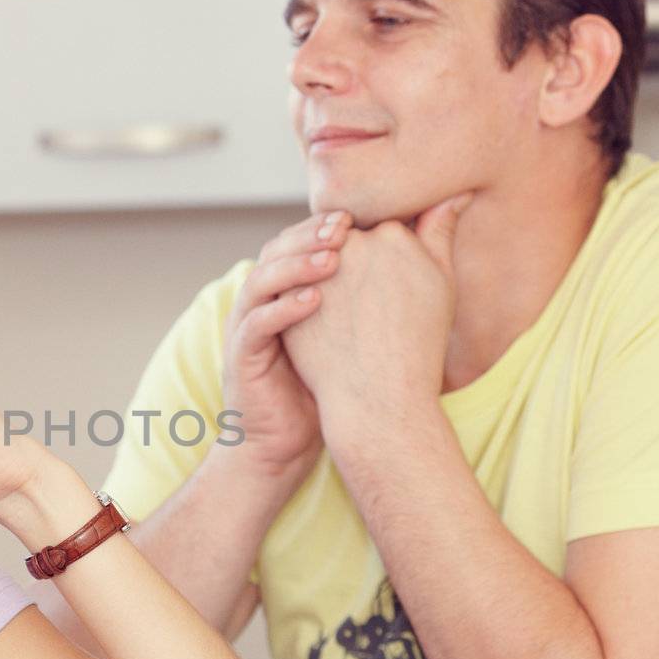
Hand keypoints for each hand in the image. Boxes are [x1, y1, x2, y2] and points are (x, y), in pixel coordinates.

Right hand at [220, 210, 354, 474]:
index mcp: (281, 293)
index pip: (295, 243)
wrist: (285, 445)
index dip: (322, 226)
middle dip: (309, 235)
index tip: (360, 213)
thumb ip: (370, 298)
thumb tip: (417, 260)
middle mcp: (259, 303)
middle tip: (345, 225)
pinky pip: (256, 324)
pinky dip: (283, 309)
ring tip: (332, 257)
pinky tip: (315, 300)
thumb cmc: (323, 390)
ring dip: (295, 265)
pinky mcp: (241, 357)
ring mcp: (245, 328)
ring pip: (261, 281)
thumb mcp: (349, 336)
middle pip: (274, 252)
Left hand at [282, 194, 471, 443]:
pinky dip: (302, 296)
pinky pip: (294, 283)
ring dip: (323, 277)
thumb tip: (455, 193)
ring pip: (317, 260)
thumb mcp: (440, 284)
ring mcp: (318, 269)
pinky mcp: (290, 293)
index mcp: (392, 234)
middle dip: (351, 261)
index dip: (384, 253)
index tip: (386, 283)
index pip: (381, 225)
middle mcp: (353, 244)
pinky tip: (319, 320)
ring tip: (343, 314)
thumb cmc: (418, 344)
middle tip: (363, 304)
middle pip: (346, 238)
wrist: (379, 396)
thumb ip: (440, 232)